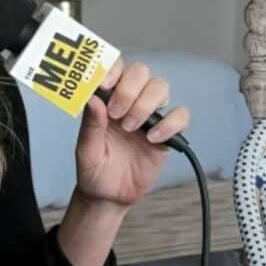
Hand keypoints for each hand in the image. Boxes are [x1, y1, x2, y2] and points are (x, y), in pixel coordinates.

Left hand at [74, 59, 190, 209]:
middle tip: (116, 114)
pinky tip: (153, 138)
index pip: (115, 69)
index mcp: (106, 100)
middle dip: (129, 89)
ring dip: (145, 104)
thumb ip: (90, 125)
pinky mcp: (166, 133)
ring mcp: (149, 116)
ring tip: (130, 128)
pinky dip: (170, 123)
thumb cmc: (94, 170)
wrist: (109, 197)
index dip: (112, 70)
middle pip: (140, 72)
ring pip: (160, 87)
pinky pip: (180, 115)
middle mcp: (129, 102)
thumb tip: (92, 99)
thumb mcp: (86, 150)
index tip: (104, 85)